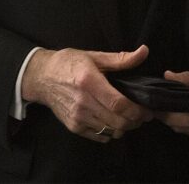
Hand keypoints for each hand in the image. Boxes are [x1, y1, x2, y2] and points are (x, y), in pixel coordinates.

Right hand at [21, 44, 153, 142]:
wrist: (42, 78)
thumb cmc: (69, 63)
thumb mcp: (94, 56)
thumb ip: (121, 59)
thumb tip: (144, 52)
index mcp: (89, 82)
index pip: (118, 104)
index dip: (137, 111)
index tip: (147, 110)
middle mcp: (83, 102)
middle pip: (117, 121)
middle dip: (135, 121)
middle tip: (143, 115)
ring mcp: (77, 117)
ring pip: (110, 131)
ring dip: (125, 128)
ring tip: (130, 118)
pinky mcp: (73, 126)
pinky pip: (99, 136)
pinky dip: (111, 132)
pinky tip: (114, 122)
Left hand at [154, 68, 188, 145]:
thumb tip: (168, 76)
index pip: (187, 116)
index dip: (168, 111)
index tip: (154, 102)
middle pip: (184, 126)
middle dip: (167, 117)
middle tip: (156, 105)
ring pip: (186, 132)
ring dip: (175, 121)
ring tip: (169, 108)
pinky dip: (185, 127)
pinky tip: (186, 116)